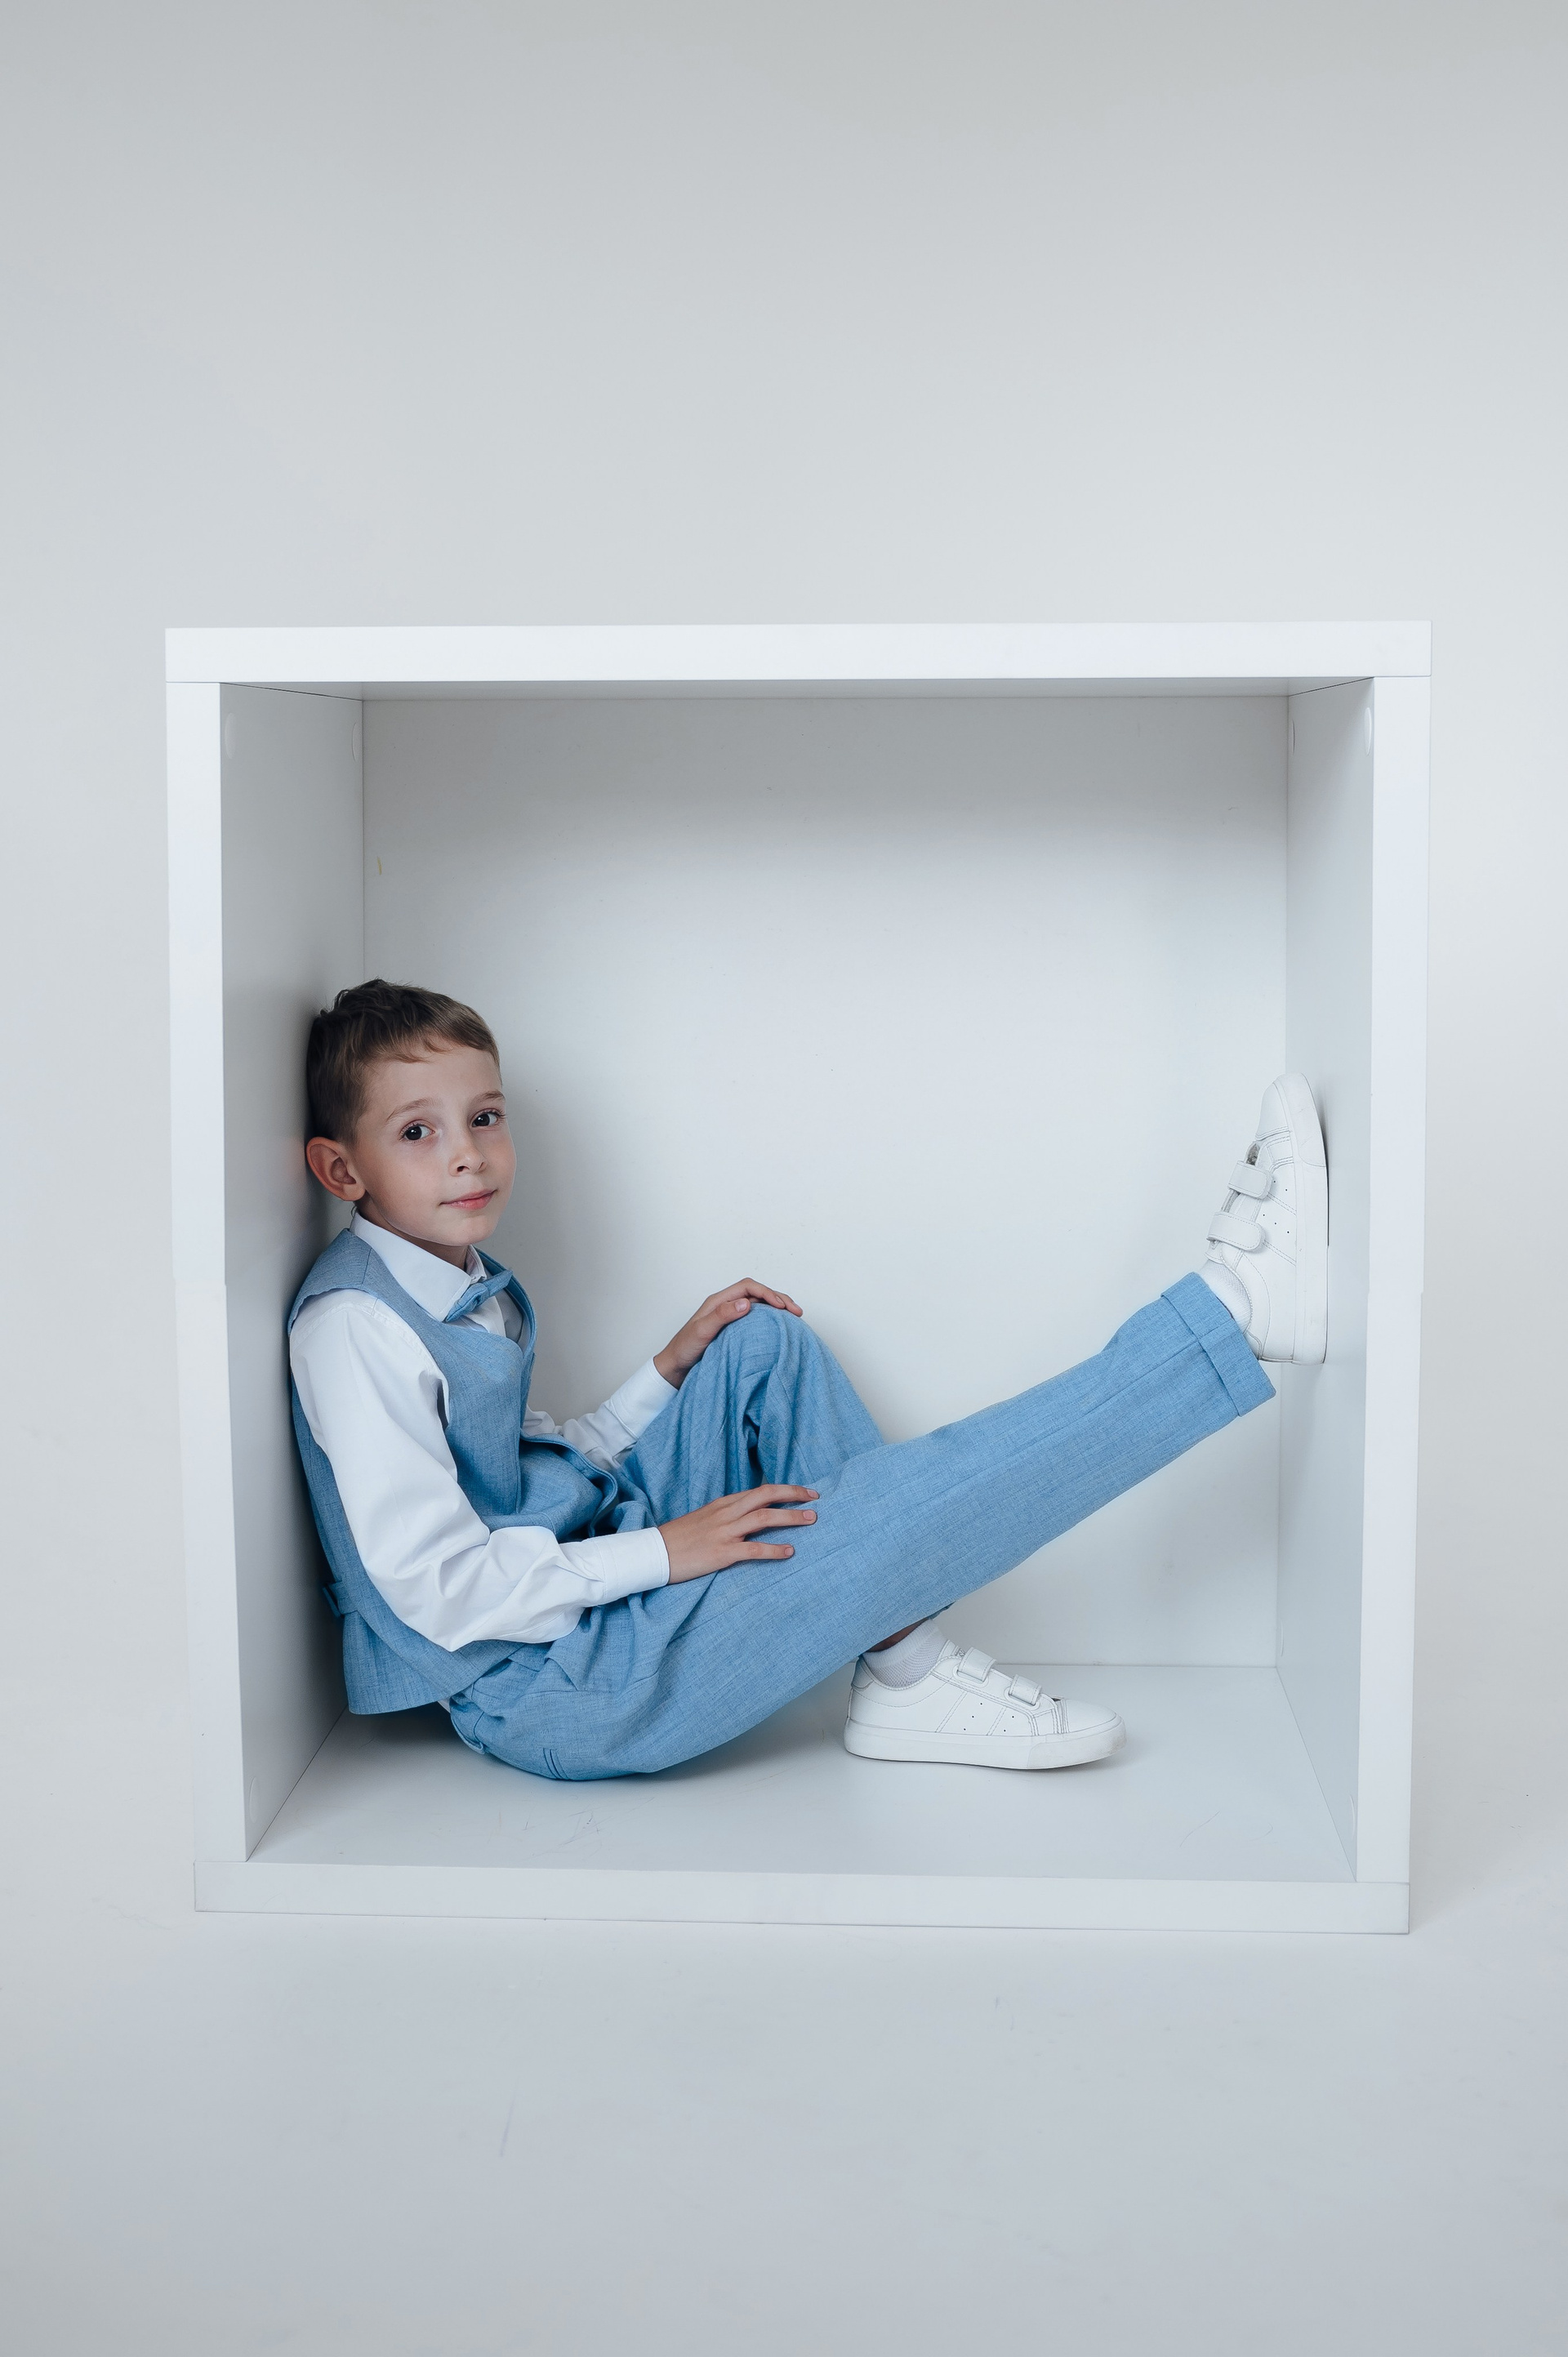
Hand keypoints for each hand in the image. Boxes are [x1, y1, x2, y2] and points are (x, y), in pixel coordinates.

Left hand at [653, 1278, 802, 1386]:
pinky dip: (770, 1322)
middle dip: (778, 1299)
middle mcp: (726, 1307)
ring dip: (776, 1310)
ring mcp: (730, 1319)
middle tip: (797, 1312)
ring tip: (793, 1319)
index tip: (783, 1307)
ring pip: (759, 1307)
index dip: (768, 1293)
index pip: (748, 1287)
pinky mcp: (734, 1332)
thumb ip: (722, 1315)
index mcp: (718, 1301)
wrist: (675, 1369)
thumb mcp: (702, 1331)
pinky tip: (779, 1331)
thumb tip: (747, 1303)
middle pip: (757, 1294)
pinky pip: (756, 1321)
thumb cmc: (684, 1349)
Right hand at [659, 1485, 819, 1582]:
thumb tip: (749, 1517)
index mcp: (723, 1503)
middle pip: (766, 1496)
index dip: (785, 1489)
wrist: (654, 1552)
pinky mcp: (722, 1552)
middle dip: (793, 1496)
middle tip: (816, 1499)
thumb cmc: (679, 1538)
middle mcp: (727, 1513)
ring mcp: (725, 1532)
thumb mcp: (704, 1518)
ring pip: (764, 1518)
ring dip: (790, 1517)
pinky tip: (789, 1552)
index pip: (760, 1490)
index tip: (806, 1492)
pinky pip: (754, 1549)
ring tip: (811, 1520)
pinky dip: (774, 1549)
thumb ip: (727, 1515)